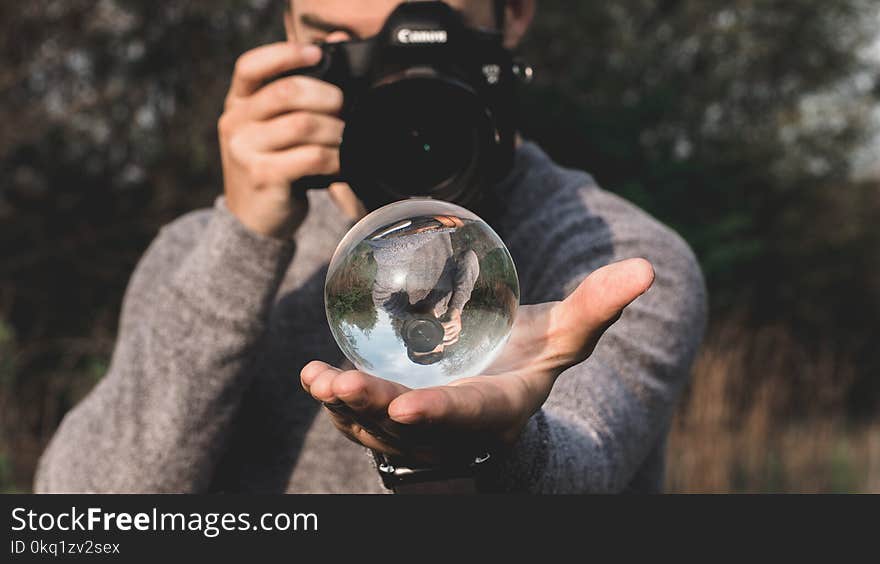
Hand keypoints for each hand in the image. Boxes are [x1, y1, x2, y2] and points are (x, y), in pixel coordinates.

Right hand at [219, 42, 344, 238]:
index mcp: (237, 104)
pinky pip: (311, 157)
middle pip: (287, 92)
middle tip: (344, 111)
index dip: (285, 54)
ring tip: (346, 141)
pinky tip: (341, 164)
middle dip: (327, 98)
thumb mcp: (274, 128)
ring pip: (304, 125)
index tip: (317, 53)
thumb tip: (337, 42)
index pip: (251, 66)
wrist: (254, 220)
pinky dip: (335, 159)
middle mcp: (235, 123)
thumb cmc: (275, 166)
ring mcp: (245, 151)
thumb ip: (297, 93)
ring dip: (336, 132)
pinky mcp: (264, 176)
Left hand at [301, 258, 654, 464]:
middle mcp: (458, 429)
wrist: (501, 384)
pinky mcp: (395, 422)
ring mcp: (423, 432)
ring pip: (379, 430)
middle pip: (414, 430)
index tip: (407, 407)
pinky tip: (311, 376)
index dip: (442, 414)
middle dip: (376, 413)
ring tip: (318, 380)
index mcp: (500, 408)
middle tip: (341, 387)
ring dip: (347, 409)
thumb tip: (647, 269)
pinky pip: (362, 420)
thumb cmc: (532, 356)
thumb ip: (598, 304)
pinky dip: (335, 402)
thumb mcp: (565, 333)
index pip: (472, 415)